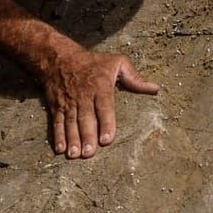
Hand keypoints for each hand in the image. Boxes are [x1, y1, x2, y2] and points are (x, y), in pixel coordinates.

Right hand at [45, 46, 159, 158]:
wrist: (58, 57)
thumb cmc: (92, 62)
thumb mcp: (117, 62)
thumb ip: (134, 77)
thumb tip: (155, 88)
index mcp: (100, 86)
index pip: (104, 107)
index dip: (106, 123)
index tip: (106, 140)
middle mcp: (84, 96)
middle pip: (86, 118)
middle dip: (87, 136)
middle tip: (89, 153)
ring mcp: (69, 102)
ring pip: (71, 123)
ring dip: (72, 139)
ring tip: (75, 155)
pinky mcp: (57, 106)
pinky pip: (57, 122)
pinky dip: (58, 136)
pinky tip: (60, 149)